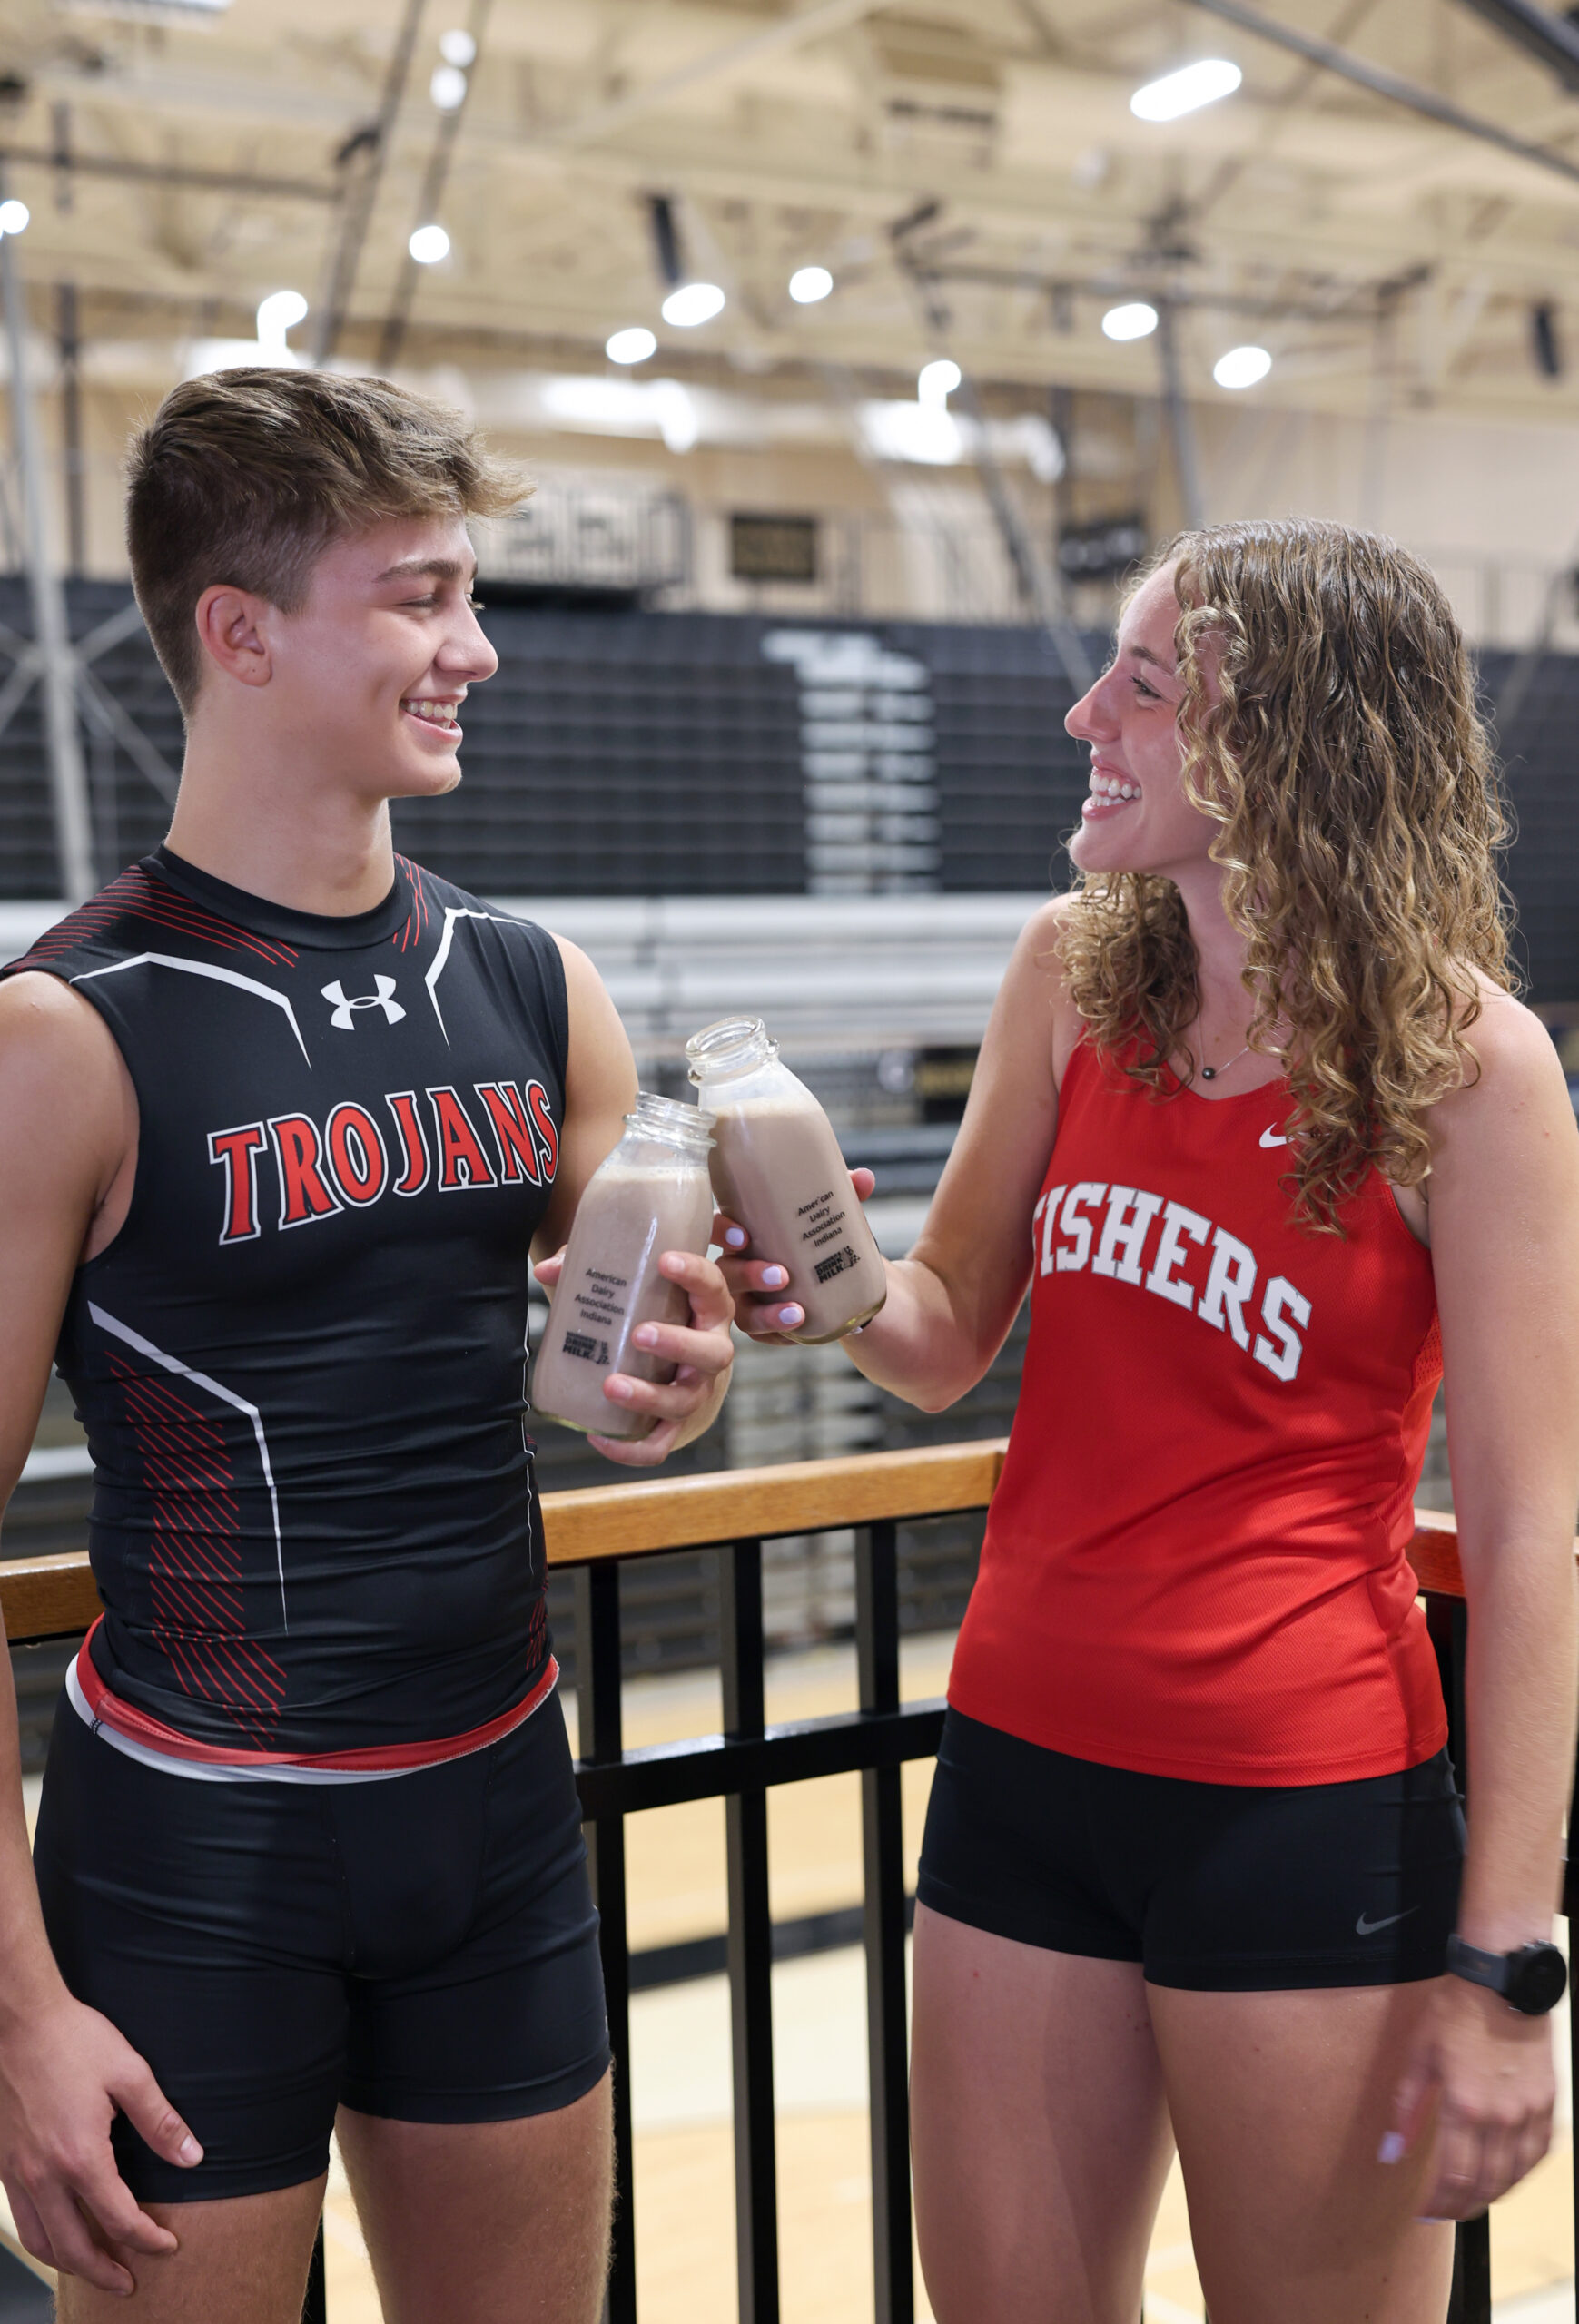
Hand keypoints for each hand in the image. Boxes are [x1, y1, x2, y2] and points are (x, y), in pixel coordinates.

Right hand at [0, 1984, 200, 2292]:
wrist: (19, 2020)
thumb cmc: (73, 2040)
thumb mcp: (130, 2074)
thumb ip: (161, 2122)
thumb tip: (192, 2156)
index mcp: (79, 2157)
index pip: (119, 2219)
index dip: (147, 2239)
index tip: (166, 2245)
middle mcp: (43, 2175)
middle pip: (74, 2247)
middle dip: (106, 2271)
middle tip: (129, 2282)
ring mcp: (17, 2172)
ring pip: (41, 2241)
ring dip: (70, 2264)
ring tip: (95, 2269)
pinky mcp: (3, 2163)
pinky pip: (22, 2218)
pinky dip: (43, 2238)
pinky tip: (59, 2232)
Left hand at [534, 1246, 734, 1467]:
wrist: (677, 1367)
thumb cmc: (653, 1313)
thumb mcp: (635, 1286)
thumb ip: (593, 1269)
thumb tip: (548, 1270)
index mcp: (707, 1311)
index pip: (713, 1288)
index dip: (695, 1274)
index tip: (664, 1262)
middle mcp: (709, 1352)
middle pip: (714, 1353)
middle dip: (679, 1343)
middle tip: (640, 1334)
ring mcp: (695, 1392)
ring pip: (685, 1401)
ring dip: (650, 1396)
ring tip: (612, 1385)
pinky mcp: (674, 1425)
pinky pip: (659, 1445)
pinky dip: (631, 1449)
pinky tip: (598, 1436)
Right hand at [716, 1168, 876, 1342]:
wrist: (834, 1281)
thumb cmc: (813, 1238)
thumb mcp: (827, 1215)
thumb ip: (842, 1195)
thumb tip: (863, 1178)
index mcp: (744, 1232)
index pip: (718, 1227)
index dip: (722, 1231)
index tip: (743, 1235)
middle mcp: (737, 1265)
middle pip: (726, 1271)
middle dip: (749, 1274)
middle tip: (782, 1275)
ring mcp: (746, 1298)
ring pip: (742, 1309)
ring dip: (766, 1312)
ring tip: (797, 1312)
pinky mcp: (761, 1325)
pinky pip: (761, 1334)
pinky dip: (778, 1332)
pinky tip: (799, 1328)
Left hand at [1382, 1973, 1554, 2220]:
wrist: (1502, 1983)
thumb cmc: (1456, 2013)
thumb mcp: (1419, 2054)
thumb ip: (1407, 2107)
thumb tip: (1391, 2150)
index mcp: (1464, 2106)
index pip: (1453, 2177)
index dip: (1438, 2203)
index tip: (1424, 2212)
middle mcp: (1500, 2117)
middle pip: (1484, 2184)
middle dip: (1462, 2207)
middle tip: (1446, 2213)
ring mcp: (1528, 2112)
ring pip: (1514, 2175)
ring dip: (1491, 2196)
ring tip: (1471, 2202)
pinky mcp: (1547, 2103)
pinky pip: (1538, 2153)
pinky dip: (1521, 2174)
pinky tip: (1506, 2177)